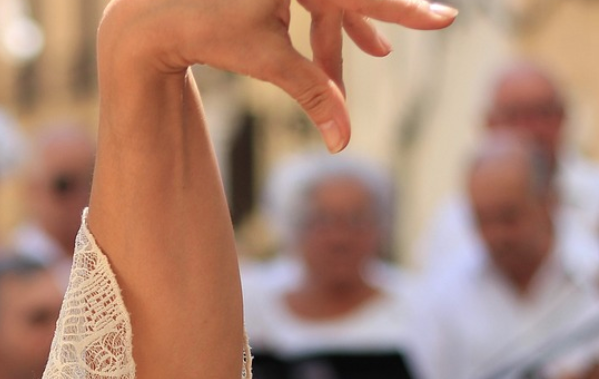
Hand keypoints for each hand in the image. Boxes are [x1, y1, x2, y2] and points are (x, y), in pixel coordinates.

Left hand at [100, 0, 455, 150]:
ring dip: (345, 30)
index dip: (404, 10)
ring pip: (330, 1)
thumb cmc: (208, 32)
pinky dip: (327, 18)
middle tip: (420, 29)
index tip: (445, 18)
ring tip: (379, 50)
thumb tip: (344, 144)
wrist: (153, 13)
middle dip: (369, 25)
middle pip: (345, 0)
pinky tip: (348, 41)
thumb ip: (312, 96)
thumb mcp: (266, 61)